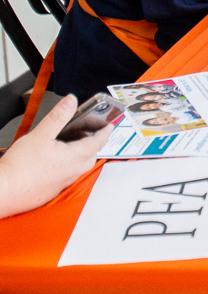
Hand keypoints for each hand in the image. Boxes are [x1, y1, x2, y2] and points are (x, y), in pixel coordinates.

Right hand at [0, 95, 110, 219]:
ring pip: (80, 165)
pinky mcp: (53, 189)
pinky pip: (69, 175)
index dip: (105, 130)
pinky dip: (70, 163)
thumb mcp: (40, 134)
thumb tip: (71, 101)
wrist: (3, 192)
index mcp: (74, 157)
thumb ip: (58, 116)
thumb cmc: (20, 168)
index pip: (98, 142)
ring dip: (82, 152)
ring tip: (73, 140)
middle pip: (91, 154)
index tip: (110, 123)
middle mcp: (72, 172)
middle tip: (91, 129)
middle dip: (94, 141)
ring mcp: (63, 182)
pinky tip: (57, 158)